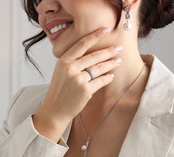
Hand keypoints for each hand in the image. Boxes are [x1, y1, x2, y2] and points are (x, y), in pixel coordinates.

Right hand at [33, 27, 122, 141]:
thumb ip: (72, 62)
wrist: (54, 110)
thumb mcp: (61, 72)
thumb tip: (91, 53)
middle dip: (108, 51)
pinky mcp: (85, 90)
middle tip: (118, 48)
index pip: (81, 44)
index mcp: (63, 61)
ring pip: (99, 68)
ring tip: (118, 61)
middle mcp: (70, 68)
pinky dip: (107, 78)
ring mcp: (78, 79)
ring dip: (110, 64)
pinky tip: (110, 76)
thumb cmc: (59, 91)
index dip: (95, 36)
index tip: (105, 30)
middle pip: (93, 56)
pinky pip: (101, 81)